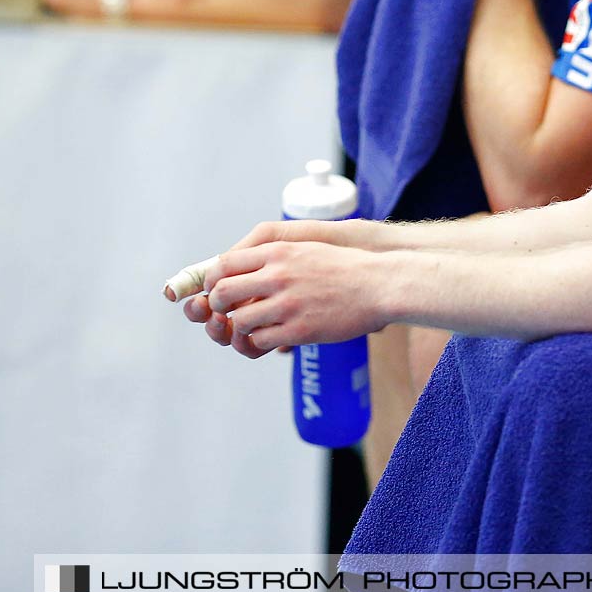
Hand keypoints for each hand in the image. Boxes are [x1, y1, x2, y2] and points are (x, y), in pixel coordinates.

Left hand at [189, 240, 389, 357]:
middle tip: (226, 313)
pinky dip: (257, 343)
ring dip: (238, 330)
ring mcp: (288, 304)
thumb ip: (275, 256)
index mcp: (278, 252)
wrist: (379, 284)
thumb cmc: (346, 267)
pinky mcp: (299, 329)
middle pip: (223, 293)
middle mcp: (278, 275)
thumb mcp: (306, 248)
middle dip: (217, 307)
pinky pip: (260, 341)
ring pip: (239, 321)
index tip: (217, 291)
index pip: (224, 264)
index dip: (212, 281)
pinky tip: (267, 340)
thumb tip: (242, 270)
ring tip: (249, 330)